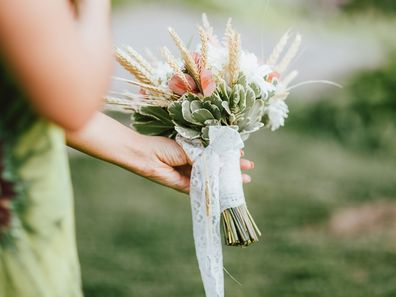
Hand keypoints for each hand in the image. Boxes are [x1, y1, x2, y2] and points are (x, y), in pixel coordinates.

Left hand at [132, 134, 254, 193]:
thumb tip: (224, 159)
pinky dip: (215, 189)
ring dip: (228, 179)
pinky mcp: (185, 187)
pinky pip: (203, 189)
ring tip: (244, 180)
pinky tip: (226, 189)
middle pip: (218, 167)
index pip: (216, 154)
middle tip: (249, 168)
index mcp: (194, 151)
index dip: (229, 154)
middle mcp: (194, 163)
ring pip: (214, 179)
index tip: (242, 153)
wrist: (147, 157)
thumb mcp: (190, 148)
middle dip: (233, 168)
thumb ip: (206, 155)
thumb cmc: (165, 147)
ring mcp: (191, 176)